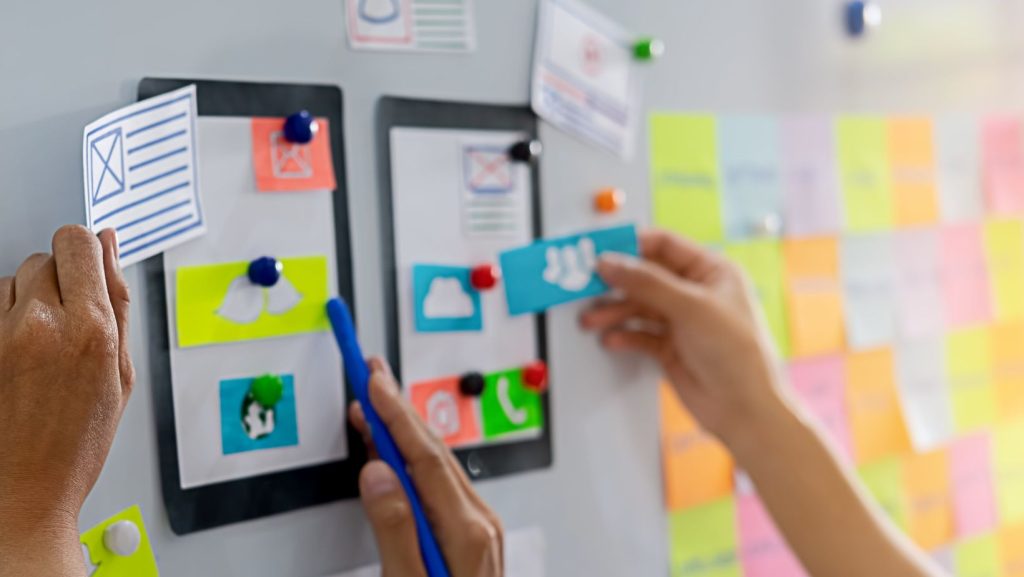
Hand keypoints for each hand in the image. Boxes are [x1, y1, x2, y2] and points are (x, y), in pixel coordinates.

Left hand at [0, 227, 132, 573]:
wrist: (21, 490)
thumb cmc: (75, 444)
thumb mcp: (121, 373)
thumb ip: (118, 302)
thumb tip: (110, 248)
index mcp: (89, 328)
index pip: (79, 242)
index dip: (88, 249)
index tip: (92, 263)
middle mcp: (40, 323)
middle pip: (47, 257)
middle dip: (63, 278)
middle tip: (73, 320)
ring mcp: (0, 335)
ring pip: (16, 280)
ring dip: (31, 299)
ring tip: (45, 346)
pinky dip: (8, 321)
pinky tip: (21, 357)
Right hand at [349, 359, 502, 576]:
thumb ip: (395, 529)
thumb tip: (378, 473)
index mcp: (466, 530)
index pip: (424, 457)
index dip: (394, 414)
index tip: (372, 382)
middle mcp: (479, 522)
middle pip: (432, 451)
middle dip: (399, 408)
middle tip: (371, 372)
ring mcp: (478, 528)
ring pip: (436, 465)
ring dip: (404, 431)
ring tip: (375, 404)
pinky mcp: (470, 536)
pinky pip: (438, 484)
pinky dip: (412, 460)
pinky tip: (395, 454)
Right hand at [580, 229, 787, 448]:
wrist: (745, 409)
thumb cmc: (737, 352)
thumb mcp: (691, 307)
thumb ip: (646, 282)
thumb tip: (609, 262)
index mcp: (711, 270)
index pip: (664, 245)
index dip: (631, 245)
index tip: (600, 250)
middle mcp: (695, 292)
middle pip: (645, 276)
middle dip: (616, 282)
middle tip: (586, 286)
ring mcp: (682, 320)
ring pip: (638, 306)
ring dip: (614, 311)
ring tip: (591, 320)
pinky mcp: (670, 347)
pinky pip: (640, 333)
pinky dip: (624, 335)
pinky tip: (612, 340)